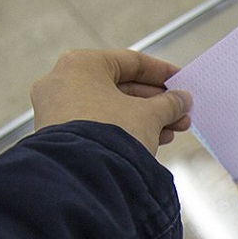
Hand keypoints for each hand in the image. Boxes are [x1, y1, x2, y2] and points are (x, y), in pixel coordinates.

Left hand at [31, 49, 191, 154]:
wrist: (84, 177)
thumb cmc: (109, 135)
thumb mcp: (149, 115)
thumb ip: (169, 103)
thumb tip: (181, 100)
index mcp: (81, 64)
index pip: (130, 61)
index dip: (162, 72)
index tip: (180, 81)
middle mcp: (62, 82)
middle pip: (121, 87)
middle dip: (156, 102)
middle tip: (179, 111)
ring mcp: (56, 110)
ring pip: (111, 109)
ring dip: (146, 118)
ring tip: (173, 129)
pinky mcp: (58, 136)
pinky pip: (98, 125)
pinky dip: (124, 130)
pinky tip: (152, 140)